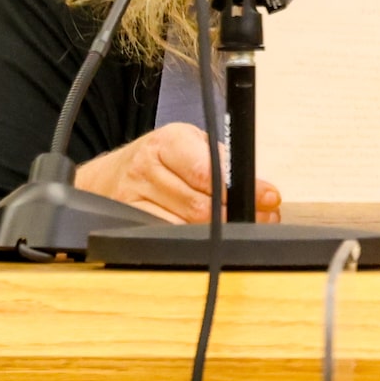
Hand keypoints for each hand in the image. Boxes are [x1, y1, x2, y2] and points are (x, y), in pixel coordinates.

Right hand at [77, 123, 283, 224]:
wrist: (111, 175)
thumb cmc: (161, 159)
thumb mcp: (191, 145)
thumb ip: (224, 163)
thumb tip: (263, 193)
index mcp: (168, 141)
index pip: (208, 171)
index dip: (241, 190)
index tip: (267, 198)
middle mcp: (147, 167)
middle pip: (199, 204)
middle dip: (235, 214)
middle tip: (262, 217)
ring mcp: (134, 196)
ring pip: (186, 225)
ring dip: (218, 230)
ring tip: (237, 226)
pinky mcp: (129, 219)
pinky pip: (168, 237)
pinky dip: (191, 239)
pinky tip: (205, 235)